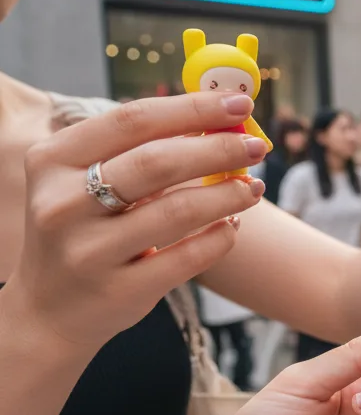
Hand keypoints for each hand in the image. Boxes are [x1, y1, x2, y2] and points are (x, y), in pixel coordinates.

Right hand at [1, 93, 266, 349]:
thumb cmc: (83, 230)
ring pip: (177, 211)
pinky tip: (232, 226)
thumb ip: (137, 151)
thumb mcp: (85, 183)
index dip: (192, 109)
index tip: (240, 103)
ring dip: (227, 195)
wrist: (49, 310)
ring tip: (252, 188)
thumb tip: (220, 120)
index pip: (132, 121)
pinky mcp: (119, 291)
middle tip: (256, 147)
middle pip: (157, 162)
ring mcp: (89, 252)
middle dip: (218, 149)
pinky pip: (187, 257)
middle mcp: (62, 204)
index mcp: (53, 161)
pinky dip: (220, 238)